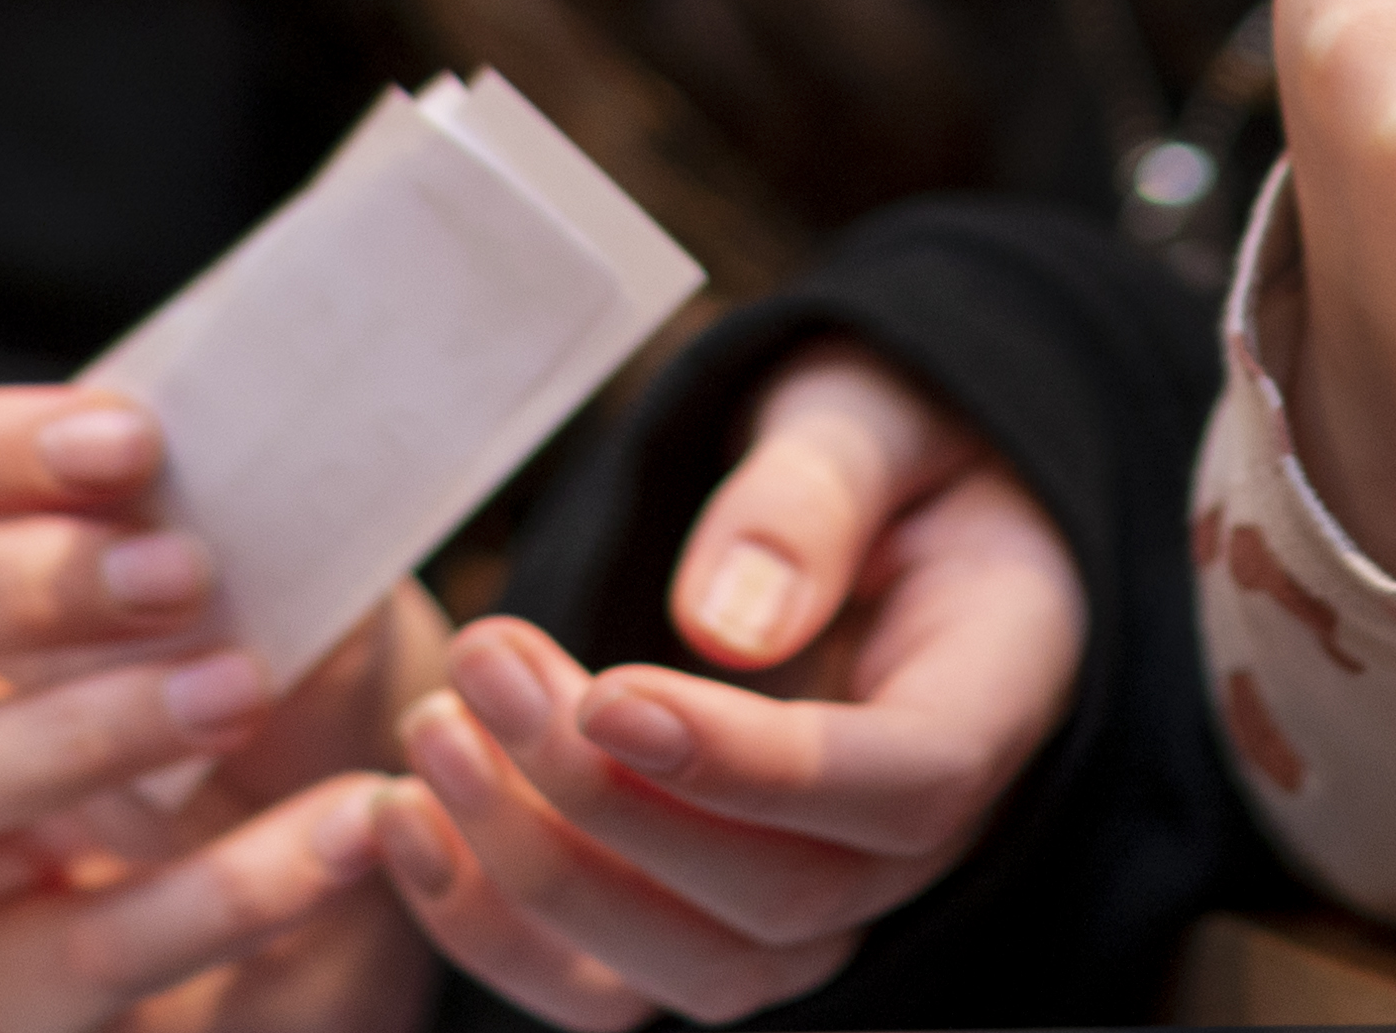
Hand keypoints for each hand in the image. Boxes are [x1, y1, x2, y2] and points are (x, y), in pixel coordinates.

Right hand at [0, 381, 447, 1032]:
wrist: (404, 854)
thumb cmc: (315, 665)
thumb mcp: (297, 561)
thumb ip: (247, 499)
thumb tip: (243, 448)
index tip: (132, 441)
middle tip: (180, 572)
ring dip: (82, 726)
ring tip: (245, 689)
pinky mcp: (20, 990)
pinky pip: (84, 946)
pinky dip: (224, 885)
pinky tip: (347, 825)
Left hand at [372, 348, 1086, 1028]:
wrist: (886, 505)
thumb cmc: (887, 452)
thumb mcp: (868, 420)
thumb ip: (809, 501)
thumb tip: (723, 626)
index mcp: (990, 698)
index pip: (902, 785)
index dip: (755, 768)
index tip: (610, 692)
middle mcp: (918, 837)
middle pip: (782, 901)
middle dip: (609, 802)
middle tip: (486, 663)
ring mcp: (818, 899)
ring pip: (694, 972)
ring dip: (543, 875)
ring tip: (433, 734)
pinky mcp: (716, 918)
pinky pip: (617, 984)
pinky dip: (500, 932)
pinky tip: (404, 820)